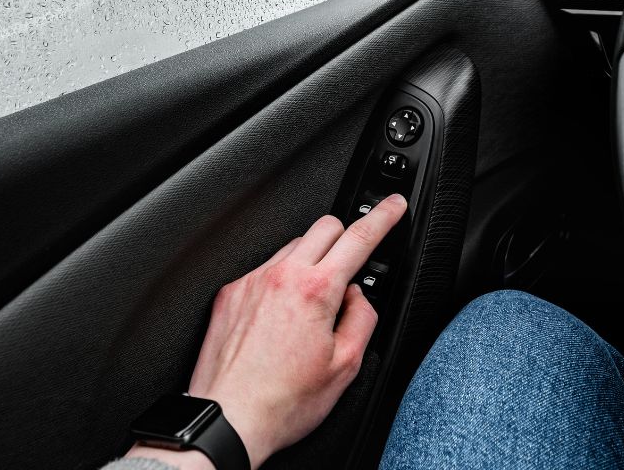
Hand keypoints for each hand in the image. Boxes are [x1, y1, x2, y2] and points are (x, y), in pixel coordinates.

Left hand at [127, 194, 406, 468]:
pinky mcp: (230, 294)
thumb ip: (363, 318)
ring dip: (310, 262)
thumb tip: (360, 297)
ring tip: (310, 308)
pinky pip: (264, 270)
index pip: (359, 237)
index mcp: (316, 291)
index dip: (383, 216)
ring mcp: (252, 282)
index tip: (394, 205)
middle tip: (351, 265)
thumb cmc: (282, 402)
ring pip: (292, 247)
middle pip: (324, 226)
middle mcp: (281, 277)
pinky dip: (280, 283)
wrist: (229, 419)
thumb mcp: (346, 366)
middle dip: (345, 237)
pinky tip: (280, 319)